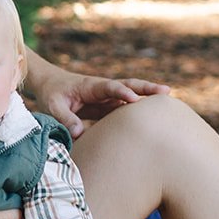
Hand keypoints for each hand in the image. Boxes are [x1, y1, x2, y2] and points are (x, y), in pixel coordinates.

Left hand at [27, 57, 168, 139]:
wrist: (50, 84)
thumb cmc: (51, 93)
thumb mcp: (53, 106)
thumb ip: (65, 118)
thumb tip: (79, 133)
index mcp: (91, 86)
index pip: (110, 88)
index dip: (122, 92)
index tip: (134, 99)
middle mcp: (103, 89)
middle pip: (129, 86)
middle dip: (146, 88)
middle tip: (166, 91)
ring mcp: (107, 97)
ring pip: (131, 97)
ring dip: (148, 99)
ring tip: (168, 105)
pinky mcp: (107, 106)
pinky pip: (125, 108)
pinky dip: (138, 112)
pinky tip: (152, 119)